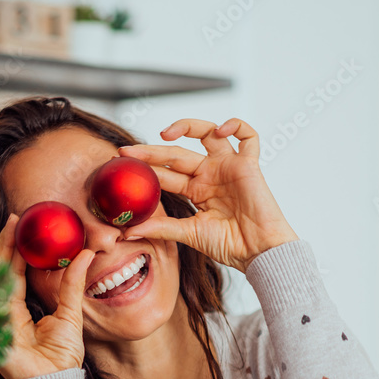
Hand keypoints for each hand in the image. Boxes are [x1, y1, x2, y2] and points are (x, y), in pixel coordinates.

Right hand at [0, 214, 95, 378]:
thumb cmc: (61, 357)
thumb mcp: (70, 313)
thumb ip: (73, 284)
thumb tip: (86, 253)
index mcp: (20, 309)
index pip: (14, 272)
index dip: (15, 249)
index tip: (20, 225)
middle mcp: (4, 311)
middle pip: (0, 271)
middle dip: (5, 244)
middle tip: (15, 220)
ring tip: (11, 232)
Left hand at [118, 118, 298, 272]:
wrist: (258, 253)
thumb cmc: (230, 246)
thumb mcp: (189, 234)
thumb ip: (161, 228)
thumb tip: (127, 232)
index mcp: (195, 191)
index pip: (164, 174)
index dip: (144, 168)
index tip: (120, 165)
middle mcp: (210, 175)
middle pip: (176, 155)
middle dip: (150, 152)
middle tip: (126, 152)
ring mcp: (228, 167)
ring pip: (207, 133)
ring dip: (186, 126)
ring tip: (164, 134)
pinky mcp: (248, 165)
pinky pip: (247, 136)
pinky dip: (236, 125)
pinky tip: (220, 129)